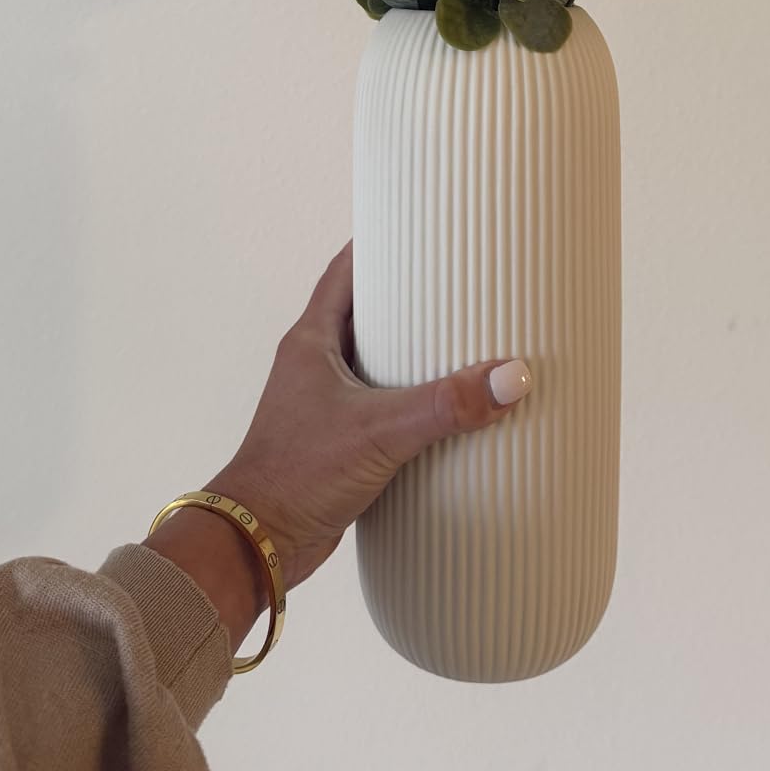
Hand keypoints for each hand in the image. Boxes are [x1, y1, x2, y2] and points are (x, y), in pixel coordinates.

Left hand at [145, 242, 532, 650]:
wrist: (257, 543)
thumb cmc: (296, 474)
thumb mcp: (380, 430)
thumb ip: (447, 404)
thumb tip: (512, 376)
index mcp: (312, 342)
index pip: (343, 272)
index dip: (376, 244)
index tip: (417, 227)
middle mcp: (316, 366)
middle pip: (364, 314)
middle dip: (407, 299)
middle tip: (457, 284)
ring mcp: (325, 405)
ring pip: (374, 363)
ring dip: (411, 354)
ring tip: (464, 341)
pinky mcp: (339, 442)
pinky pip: (381, 406)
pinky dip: (411, 400)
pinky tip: (447, 409)